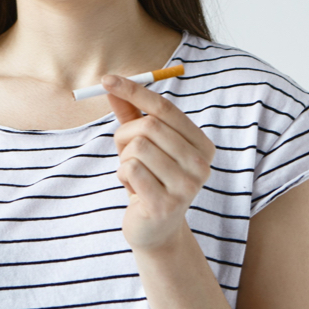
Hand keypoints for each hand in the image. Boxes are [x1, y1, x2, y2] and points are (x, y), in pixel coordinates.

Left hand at [102, 74, 215, 251]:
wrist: (155, 229)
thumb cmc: (150, 178)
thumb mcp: (142, 143)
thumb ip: (130, 114)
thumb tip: (110, 85)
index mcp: (202, 145)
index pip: (165, 108)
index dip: (134, 90)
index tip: (106, 79)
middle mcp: (201, 165)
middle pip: (150, 127)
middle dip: (125, 135)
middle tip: (125, 151)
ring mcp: (186, 186)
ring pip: (137, 148)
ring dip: (124, 159)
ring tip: (134, 175)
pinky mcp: (165, 205)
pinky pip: (130, 169)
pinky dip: (122, 175)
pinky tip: (134, 189)